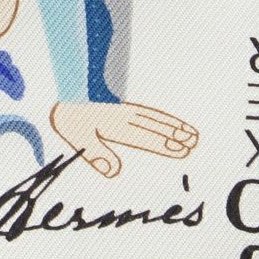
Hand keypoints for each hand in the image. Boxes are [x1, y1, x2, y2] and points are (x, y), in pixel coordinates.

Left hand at [50, 101, 197, 177]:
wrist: (63, 87)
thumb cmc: (69, 115)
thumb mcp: (77, 136)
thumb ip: (96, 154)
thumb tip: (114, 172)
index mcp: (115, 125)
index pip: (144, 137)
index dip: (163, 144)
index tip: (182, 149)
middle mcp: (123, 116)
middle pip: (154, 126)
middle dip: (174, 134)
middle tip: (195, 142)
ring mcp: (123, 109)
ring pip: (153, 117)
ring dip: (172, 125)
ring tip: (191, 132)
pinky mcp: (119, 105)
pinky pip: (145, 111)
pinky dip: (160, 117)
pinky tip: (167, 121)